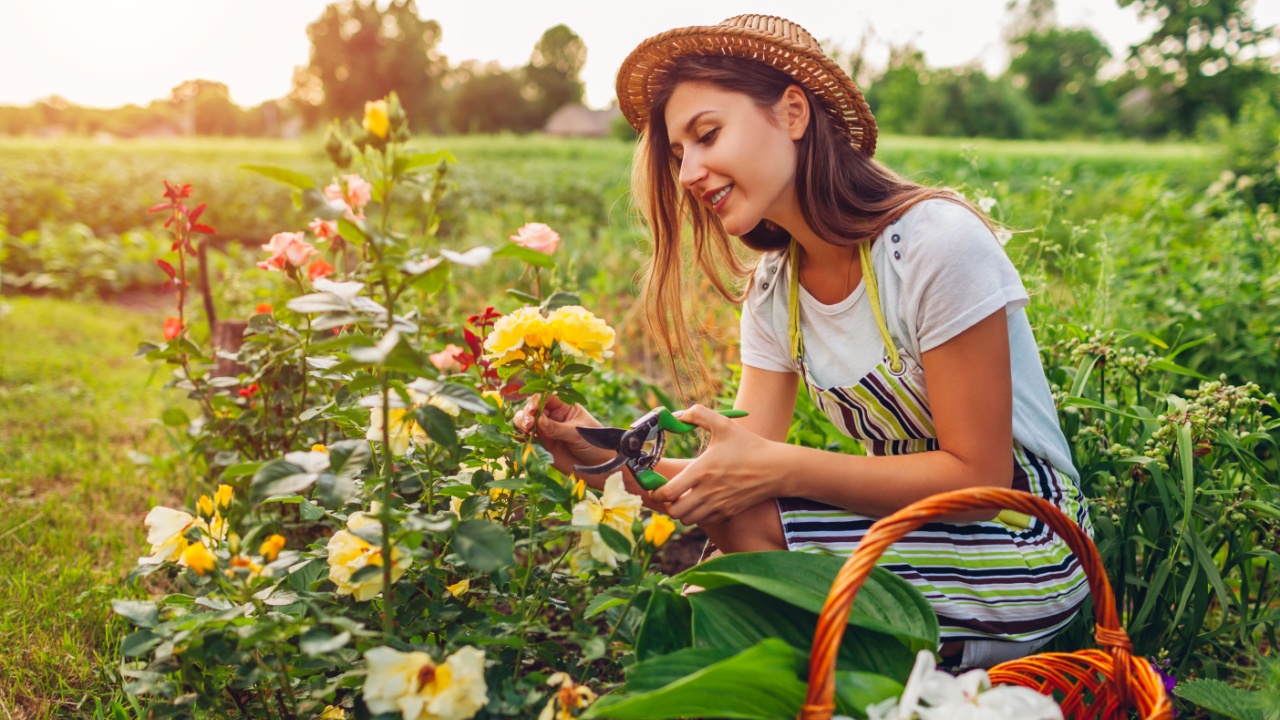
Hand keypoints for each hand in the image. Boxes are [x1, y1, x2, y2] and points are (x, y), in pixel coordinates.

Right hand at [513, 395, 612, 480]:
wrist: (599, 466)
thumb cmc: (594, 443)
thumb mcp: (577, 433)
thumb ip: (557, 427)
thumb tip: (537, 420)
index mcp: (564, 407)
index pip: (545, 398)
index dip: (536, 401)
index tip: (533, 410)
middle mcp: (552, 417)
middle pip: (532, 408)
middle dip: (527, 414)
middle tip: (529, 425)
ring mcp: (546, 431)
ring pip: (526, 422)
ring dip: (522, 424)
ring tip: (527, 431)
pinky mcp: (542, 446)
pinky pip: (526, 439)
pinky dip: (520, 438)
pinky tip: (521, 439)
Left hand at [649, 404, 779, 525]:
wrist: (776, 469)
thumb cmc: (749, 446)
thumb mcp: (724, 424)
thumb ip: (697, 415)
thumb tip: (675, 415)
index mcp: (702, 471)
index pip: (667, 492)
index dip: (656, 491)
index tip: (655, 484)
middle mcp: (707, 492)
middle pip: (674, 511)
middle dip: (666, 503)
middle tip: (669, 491)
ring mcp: (718, 505)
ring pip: (686, 520)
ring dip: (681, 510)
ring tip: (684, 496)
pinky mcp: (727, 513)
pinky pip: (703, 522)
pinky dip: (697, 515)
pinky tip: (700, 501)